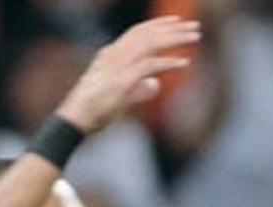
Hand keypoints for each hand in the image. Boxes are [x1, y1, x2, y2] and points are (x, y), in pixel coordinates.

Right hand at [55, 17, 199, 133]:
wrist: (77, 118)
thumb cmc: (96, 109)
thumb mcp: (122, 96)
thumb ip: (140, 89)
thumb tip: (155, 85)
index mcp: (112, 54)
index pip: (137, 32)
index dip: (158, 25)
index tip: (177, 22)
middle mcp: (115, 54)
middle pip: (147, 33)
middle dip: (172, 28)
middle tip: (194, 26)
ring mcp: (118, 65)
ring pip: (150, 43)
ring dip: (175, 39)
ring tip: (195, 36)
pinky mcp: (123, 79)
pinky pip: (149, 66)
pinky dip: (168, 63)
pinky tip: (184, 63)